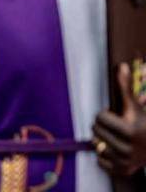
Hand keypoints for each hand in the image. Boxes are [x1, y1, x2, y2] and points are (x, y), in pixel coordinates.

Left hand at [93, 62, 145, 176]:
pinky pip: (101, 162)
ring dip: (103, 140)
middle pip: (96, 132)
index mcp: (131, 131)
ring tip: (114, 137)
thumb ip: (126, 88)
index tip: (114, 116)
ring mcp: (126, 162)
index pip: (100, 118)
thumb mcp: (137, 106)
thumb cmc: (145, 123)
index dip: (105, 115)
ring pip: (97, 146)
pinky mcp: (124, 171)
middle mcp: (128, 149)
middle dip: (102, 127)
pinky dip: (105, 156)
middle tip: (114, 127)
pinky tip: (115, 150)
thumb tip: (121, 66)